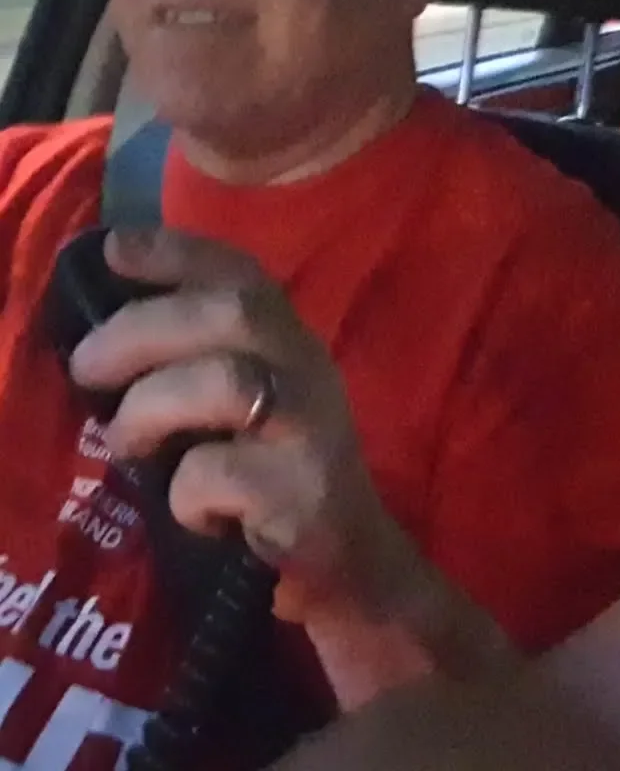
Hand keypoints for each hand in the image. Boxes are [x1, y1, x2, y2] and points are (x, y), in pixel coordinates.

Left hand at [69, 227, 417, 624]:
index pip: (241, 274)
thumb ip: (196, 362)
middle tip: (84, 368)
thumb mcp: (246, 404)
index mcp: (289, 341)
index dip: (177, 253)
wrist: (346, 559)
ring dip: (152, 409)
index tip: (112, 248)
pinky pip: (219, 473)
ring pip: (225, 382)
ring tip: (127, 443)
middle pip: (231, 313)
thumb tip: (99, 339)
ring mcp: (310, 427)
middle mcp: (307, 369)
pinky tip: (195, 512)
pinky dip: (185, 494)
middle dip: (142, 329)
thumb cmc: (274, 474)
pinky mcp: (304, 490)